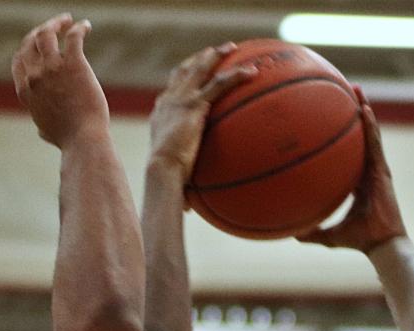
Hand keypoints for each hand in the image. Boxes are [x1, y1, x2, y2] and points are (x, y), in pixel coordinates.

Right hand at [12, 15, 108, 148]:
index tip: (40, 43)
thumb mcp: (46, 131)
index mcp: (26, 90)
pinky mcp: (74, 64)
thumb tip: (42, 131)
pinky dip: (80, 27)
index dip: (28, 47)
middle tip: (56, 26)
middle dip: (41, 29)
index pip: (19, 58)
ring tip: (68, 21)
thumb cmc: (68, 139)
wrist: (83, 140)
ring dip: (56, 22)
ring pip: (47, 32)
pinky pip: (73, 35)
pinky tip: (86, 27)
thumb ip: (42, 125)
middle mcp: (35, 76)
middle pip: (31, 40)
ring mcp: (52, 68)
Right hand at [148, 43, 257, 180]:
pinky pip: (220, 84)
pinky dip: (236, 76)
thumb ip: (182, 169)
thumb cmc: (165, 175)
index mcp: (161, 113)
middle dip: (199, 59)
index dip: (183, 77)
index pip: (172, 88)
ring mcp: (181, 100)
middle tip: (213, 52)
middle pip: (184, 71)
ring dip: (217, 55)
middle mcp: (168, 101)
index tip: (193, 72)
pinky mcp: (195, 104)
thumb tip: (189, 198)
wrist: (162, 168)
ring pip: (200, 69)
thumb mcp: (172, 166)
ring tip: (232, 48)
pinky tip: (252, 72)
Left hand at [297, 87, 406, 253]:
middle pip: (360, 137)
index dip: (343, 138)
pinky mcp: (382, 171)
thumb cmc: (359, 240)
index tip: (330, 122)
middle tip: (343, 93)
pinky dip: (370, 126)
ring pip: (369, 134)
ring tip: (356, 90)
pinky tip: (364, 109)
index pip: (349, 155)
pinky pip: (375, 144)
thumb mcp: (327, 235)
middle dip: (353, 115)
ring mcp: (376, 169)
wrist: (381, 245)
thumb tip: (288, 234)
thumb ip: (310, 233)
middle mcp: (368, 172)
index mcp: (357, 183)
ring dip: (364, 110)